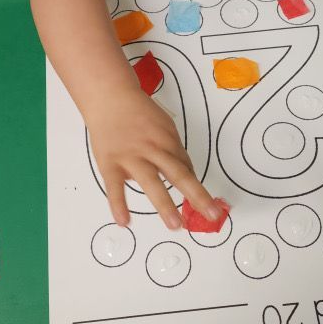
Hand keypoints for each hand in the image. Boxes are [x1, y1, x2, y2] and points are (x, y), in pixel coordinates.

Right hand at [85, 87, 221, 229]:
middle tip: (212, 215)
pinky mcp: (110, 164)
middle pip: (178, 174)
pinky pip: (115, 187)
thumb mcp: (164, 125)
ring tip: (176, 226)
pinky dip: (118, 205)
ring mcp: (131, 158)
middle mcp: (153, 150)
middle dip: (197, 195)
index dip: (194, 186)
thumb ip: (172, 149)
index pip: (185, 167)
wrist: (109, 97)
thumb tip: (183, 171)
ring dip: (164, 205)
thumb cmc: (139, 113)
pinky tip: (125, 222)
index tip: (204, 204)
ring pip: (151, 183)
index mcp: (168, 140)